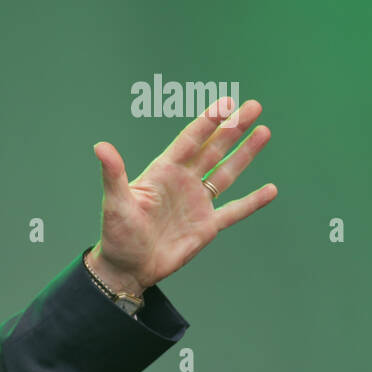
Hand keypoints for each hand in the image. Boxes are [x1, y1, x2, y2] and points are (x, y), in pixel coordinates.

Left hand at [89, 96, 276, 293]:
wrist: (127, 268)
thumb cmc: (117, 235)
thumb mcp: (115, 203)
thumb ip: (113, 174)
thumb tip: (100, 146)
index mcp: (162, 173)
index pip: (189, 141)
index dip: (207, 122)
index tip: (225, 103)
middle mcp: (183, 183)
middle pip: (213, 150)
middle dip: (233, 128)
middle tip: (253, 106)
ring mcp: (197, 203)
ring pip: (226, 173)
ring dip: (245, 154)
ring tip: (263, 131)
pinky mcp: (207, 226)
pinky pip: (234, 211)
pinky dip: (252, 202)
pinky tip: (271, 190)